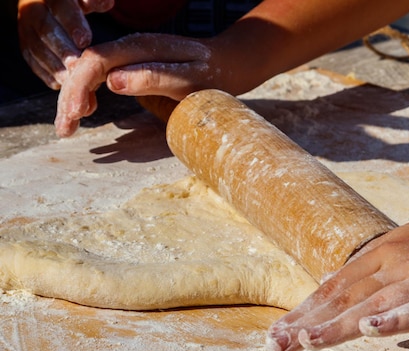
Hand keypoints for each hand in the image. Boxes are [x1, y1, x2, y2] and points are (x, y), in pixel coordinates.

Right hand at [17, 0, 113, 88]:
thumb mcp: (87, 0)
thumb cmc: (78, 5)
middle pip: (45, 29)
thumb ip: (96, 1)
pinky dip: (47, 73)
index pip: (60, 6)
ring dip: (54, 66)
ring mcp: (27, 28)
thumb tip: (105, 4)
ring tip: (71, 80)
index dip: (72, 23)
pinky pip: (33, 60)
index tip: (85, 40)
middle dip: (62, 50)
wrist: (54, 10)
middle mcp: (34, 10)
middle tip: (77, 66)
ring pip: (36, 48)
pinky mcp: (26, 46)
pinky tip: (62, 83)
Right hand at [54, 33, 217, 136]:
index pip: (96, 61)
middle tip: (64, 131)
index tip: (75, 116)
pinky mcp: (133, 64)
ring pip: (90, 71)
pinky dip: (88, 93)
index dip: (79, 87)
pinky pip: (101, 75)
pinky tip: (86, 110)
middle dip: (69, 98)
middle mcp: (131, 46)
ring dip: (74, 98)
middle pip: (86, 66)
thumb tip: (113, 81)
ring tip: (68, 127)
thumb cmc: (214, 76)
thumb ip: (155, 78)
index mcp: (142, 47)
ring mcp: (130, 54)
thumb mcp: (190, 81)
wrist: (230, 64)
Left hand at [267, 221, 408, 350]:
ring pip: (376, 302)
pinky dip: (395, 319)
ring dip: (339, 324)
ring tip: (306, 341)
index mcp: (385, 250)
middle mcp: (400, 258)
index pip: (338, 283)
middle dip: (310, 320)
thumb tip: (335, 291)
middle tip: (277, 344)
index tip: (279, 332)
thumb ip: (375, 276)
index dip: (307, 309)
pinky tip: (369, 331)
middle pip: (348, 294)